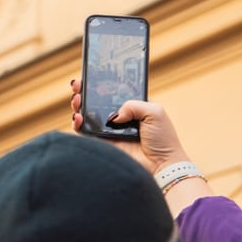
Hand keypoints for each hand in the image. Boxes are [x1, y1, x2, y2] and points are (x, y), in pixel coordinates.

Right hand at [70, 79, 189, 173]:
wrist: (161, 165)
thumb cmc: (163, 139)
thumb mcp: (154, 112)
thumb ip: (132, 105)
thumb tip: (115, 115)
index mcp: (131, 108)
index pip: (112, 92)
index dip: (100, 84)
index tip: (91, 77)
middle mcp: (118, 118)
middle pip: (95, 101)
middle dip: (84, 91)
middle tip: (79, 86)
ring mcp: (109, 131)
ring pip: (87, 114)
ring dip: (78, 105)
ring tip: (77, 100)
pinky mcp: (102, 144)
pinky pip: (85, 132)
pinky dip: (78, 124)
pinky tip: (79, 117)